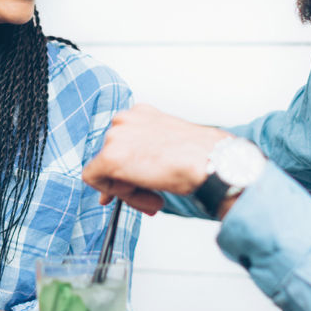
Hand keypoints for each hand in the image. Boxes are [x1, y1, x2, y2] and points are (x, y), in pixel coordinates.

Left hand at [82, 103, 229, 214]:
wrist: (212, 162)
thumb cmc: (204, 156)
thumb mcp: (171, 146)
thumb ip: (148, 155)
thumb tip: (131, 174)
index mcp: (142, 114)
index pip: (121, 142)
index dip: (128, 168)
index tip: (134, 182)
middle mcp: (125, 119)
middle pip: (112, 157)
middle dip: (130, 181)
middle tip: (153, 195)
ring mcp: (115, 137)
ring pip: (106, 171)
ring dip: (130, 190)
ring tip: (157, 196)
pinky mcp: (109, 158)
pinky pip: (98, 182)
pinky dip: (119, 195)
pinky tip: (147, 195)